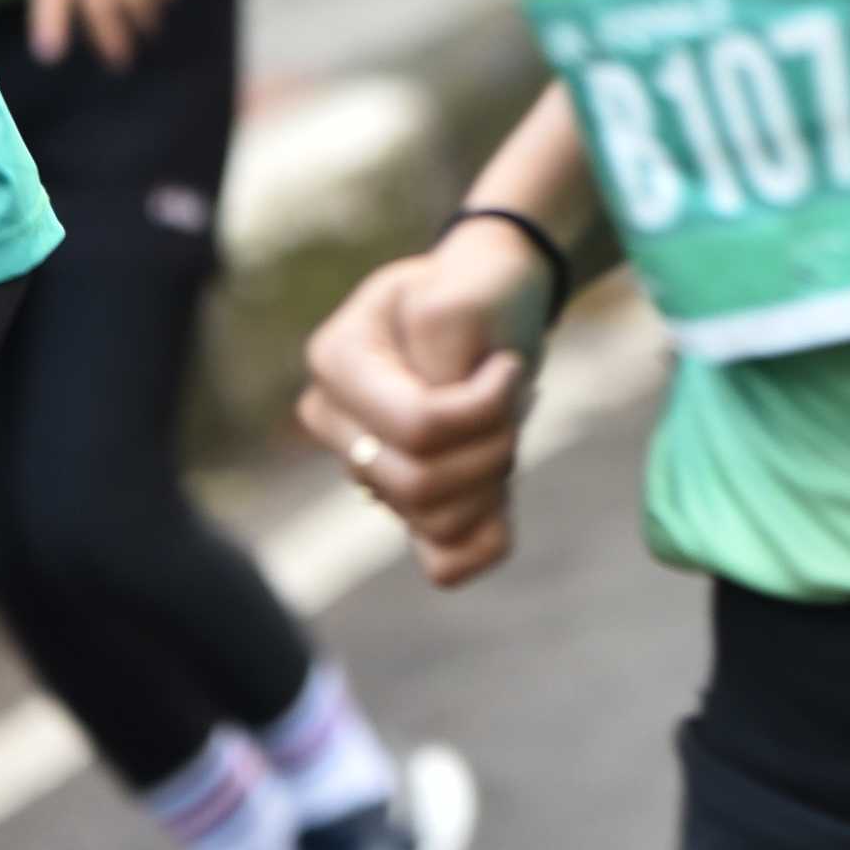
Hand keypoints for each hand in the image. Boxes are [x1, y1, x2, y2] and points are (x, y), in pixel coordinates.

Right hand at [299, 229, 544, 587]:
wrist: (493, 303)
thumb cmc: (480, 288)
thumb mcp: (469, 285)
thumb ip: (446, 334)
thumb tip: (436, 417)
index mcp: (336, 360)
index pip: (417, 427)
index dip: (485, 407)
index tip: (509, 365)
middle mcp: (334, 422)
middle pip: (420, 484)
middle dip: (493, 445)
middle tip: (515, 399)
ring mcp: (362, 470)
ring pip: (436, 523)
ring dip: (495, 478)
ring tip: (506, 425)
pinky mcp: (403, 507)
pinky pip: (443, 564)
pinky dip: (485, 539)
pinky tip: (504, 502)